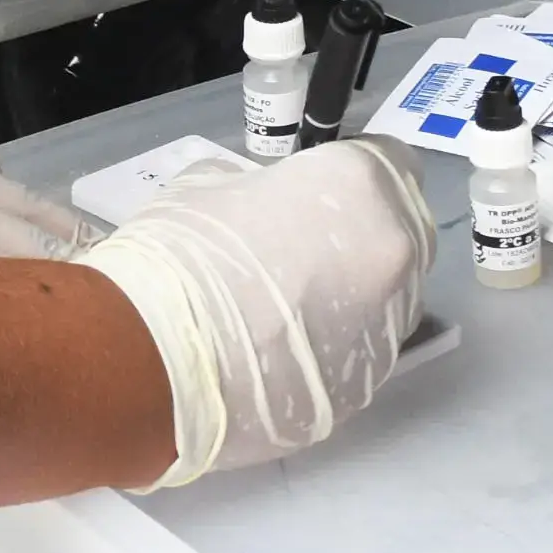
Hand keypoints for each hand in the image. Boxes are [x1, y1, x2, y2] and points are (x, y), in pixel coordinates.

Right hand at [73, 140, 434, 487]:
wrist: (150, 363)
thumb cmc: (177, 255)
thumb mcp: (209, 185)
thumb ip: (266, 188)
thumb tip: (273, 206)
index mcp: (359, 187)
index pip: (391, 162)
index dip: (355, 175)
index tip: (322, 192)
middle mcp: (393, 254)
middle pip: (402, 234)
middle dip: (363, 236)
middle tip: (305, 252)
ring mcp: (386, 330)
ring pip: (389, 302)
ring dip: (352, 299)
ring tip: (286, 317)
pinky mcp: (364, 391)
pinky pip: (359, 357)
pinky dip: (331, 352)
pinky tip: (280, 359)